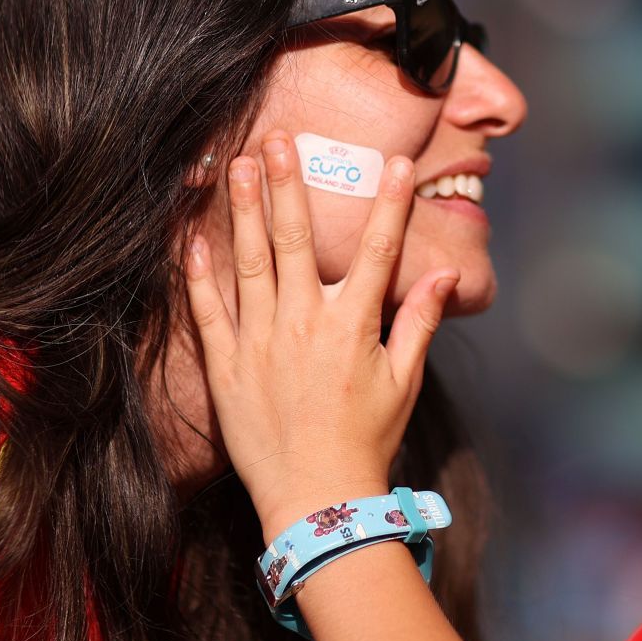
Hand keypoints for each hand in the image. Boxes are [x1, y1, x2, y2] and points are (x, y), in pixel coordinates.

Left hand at [184, 132, 459, 537]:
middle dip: (288, 184)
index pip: (377, 250)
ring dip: (243, 210)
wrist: (317, 502)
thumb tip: (447, 274)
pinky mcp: (227, 367)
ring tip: (235, 166)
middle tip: (278, 138)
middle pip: (298, 239)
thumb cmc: (367, 442)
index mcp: (353, 327)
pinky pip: (208, 311)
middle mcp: (304, 325)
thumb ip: (421, 321)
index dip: (389, 204)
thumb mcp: (404, 381)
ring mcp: (261, 343)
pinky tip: (195, 237)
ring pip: (250, 262)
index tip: (394, 162)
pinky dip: (200, 274)